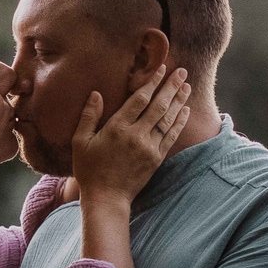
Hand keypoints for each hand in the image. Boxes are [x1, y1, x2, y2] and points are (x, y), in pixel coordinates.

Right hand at [68, 68, 191, 205]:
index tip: (161, 68)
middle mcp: (136, 136)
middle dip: (171, 87)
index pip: (139, 99)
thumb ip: (88, 116)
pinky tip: (185, 111)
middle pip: (159, 106)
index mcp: (117, 128)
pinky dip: (179, 122)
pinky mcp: (157, 159)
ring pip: (168, 119)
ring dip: (179, 101)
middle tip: (182, 71)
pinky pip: (171, 136)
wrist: (107, 198)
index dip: (152, 82)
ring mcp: (149, 148)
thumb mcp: (81, 142)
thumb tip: (96, 94)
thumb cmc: (89, 170)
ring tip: (187, 86)